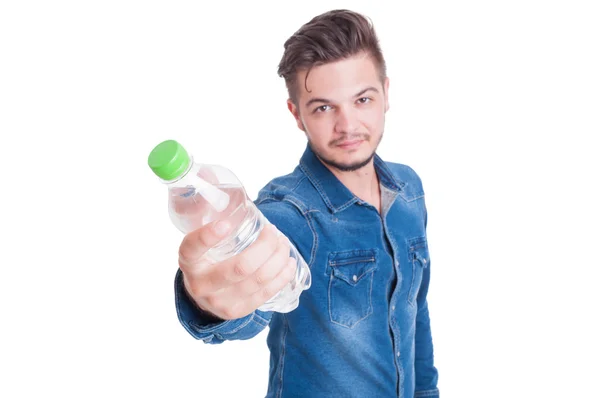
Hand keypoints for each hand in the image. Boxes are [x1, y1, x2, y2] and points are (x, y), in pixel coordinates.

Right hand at [178, 220, 296, 319]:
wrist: (203, 298)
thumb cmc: (207, 261)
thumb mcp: (201, 245)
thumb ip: (211, 223)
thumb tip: (227, 191)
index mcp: (189, 262)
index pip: (192, 248)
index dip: (208, 236)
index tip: (227, 223)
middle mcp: (201, 284)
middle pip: (241, 266)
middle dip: (266, 246)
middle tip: (273, 232)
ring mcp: (220, 301)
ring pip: (258, 279)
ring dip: (278, 259)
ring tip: (284, 244)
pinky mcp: (238, 311)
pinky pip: (266, 293)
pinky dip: (282, 276)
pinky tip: (289, 264)